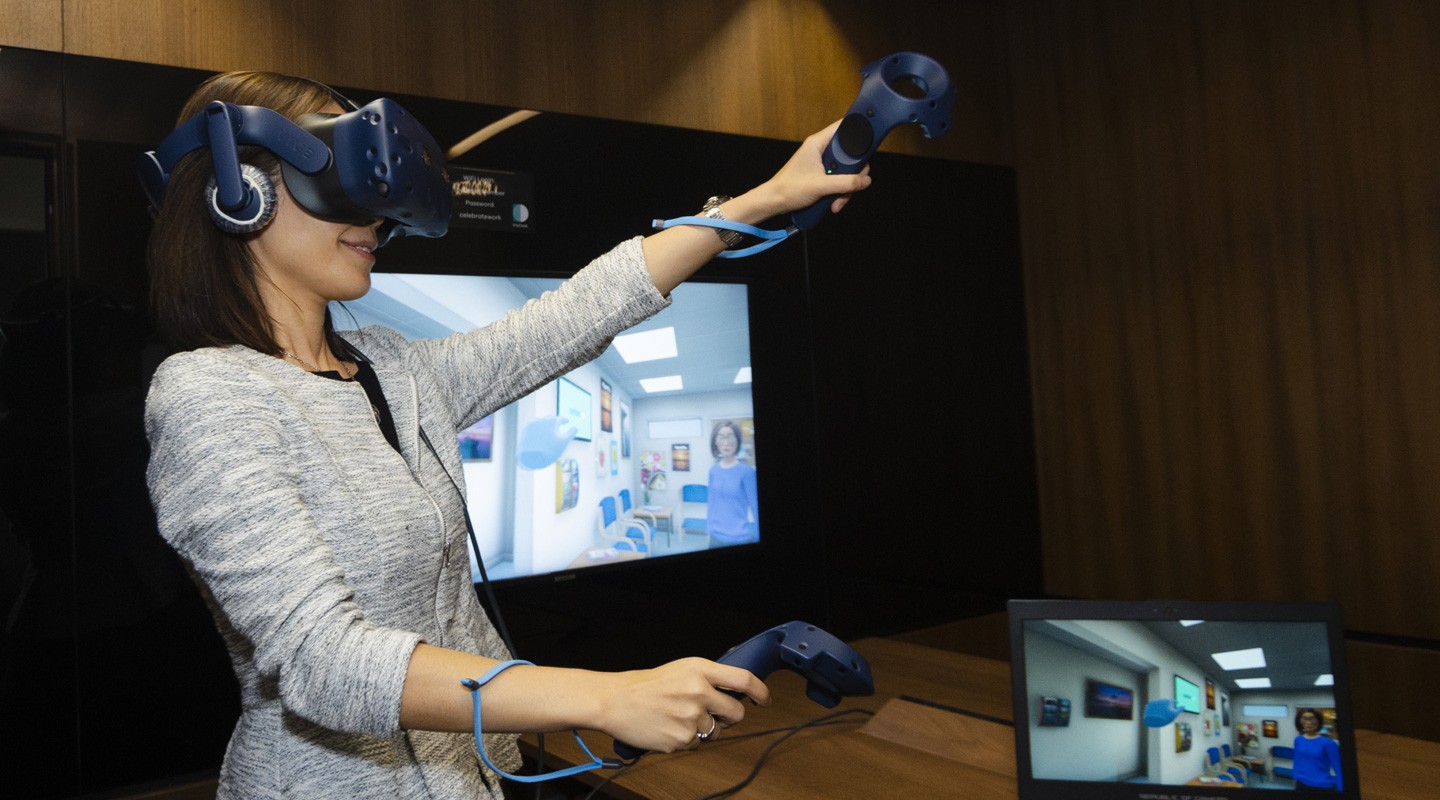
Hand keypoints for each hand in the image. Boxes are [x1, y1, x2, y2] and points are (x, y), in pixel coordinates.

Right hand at [596, 657, 769, 752]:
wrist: (615, 701)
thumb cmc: (646, 685)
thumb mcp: (681, 670)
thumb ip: (708, 679)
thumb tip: (734, 692)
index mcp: (699, 670)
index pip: (744, 679)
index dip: (761, 691)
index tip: (765, 699)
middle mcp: (699, 692)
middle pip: (736, 712)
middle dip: (729, 716)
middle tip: (713, 713)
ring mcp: (691, 718)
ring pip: (716, 731)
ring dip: (704, 729)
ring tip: (678, 717)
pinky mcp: (681, 740)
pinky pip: (696, 744)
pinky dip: (686, 739)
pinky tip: (669, 727)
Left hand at [750, 120, 872, 219]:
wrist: (773, 203)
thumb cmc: (788, 189)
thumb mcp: (821, 186)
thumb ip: (845, 182)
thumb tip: (864, 181)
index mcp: (818, 143)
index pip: (843, 127)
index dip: (859, 131)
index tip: (869, 142)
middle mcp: (820, 150)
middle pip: (849, 154)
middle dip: (852, 174)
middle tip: (852, 185)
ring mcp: (821, 163)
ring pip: (845, 171)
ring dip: (845, 188)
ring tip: (837, 201)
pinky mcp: (821, 175)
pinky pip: (838, 180)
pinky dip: (838, 192)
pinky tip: (833, 202)